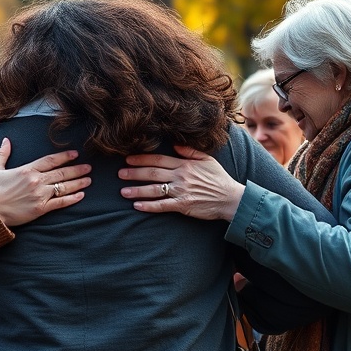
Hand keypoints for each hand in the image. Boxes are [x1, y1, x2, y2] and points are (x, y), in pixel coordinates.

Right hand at [0, 138, 91, 226]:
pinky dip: (72, 199)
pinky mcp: (40, 208)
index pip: (51, 160)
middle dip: (77, 169)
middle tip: (89, 167)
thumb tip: (6, 140)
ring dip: (78, 183)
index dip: (65, 156)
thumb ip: (2, 154)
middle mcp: (36, 180)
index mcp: (27, 169)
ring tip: (89, 180)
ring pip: (64, 186)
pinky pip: (60, 203)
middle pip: (62, 172)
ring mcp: (40, 195)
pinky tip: (81, 195)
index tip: (75, 154)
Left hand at [117, 145, 244, 220]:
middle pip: (152, 173)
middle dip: (134, 173)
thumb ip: (190, 152)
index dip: (142, 159)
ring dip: (137, 190)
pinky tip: (137, 205)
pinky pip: (162, 205)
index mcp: (185, 164)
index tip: (128, 159)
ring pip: (154, 190)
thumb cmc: (219, 179)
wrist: (231, 198)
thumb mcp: (207, 160)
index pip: (158, 159)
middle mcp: (180, 176)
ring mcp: (181, 191)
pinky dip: (149, 206)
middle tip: (120, 174)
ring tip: (123, 191)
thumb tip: (174, 145)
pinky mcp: (183, 206)